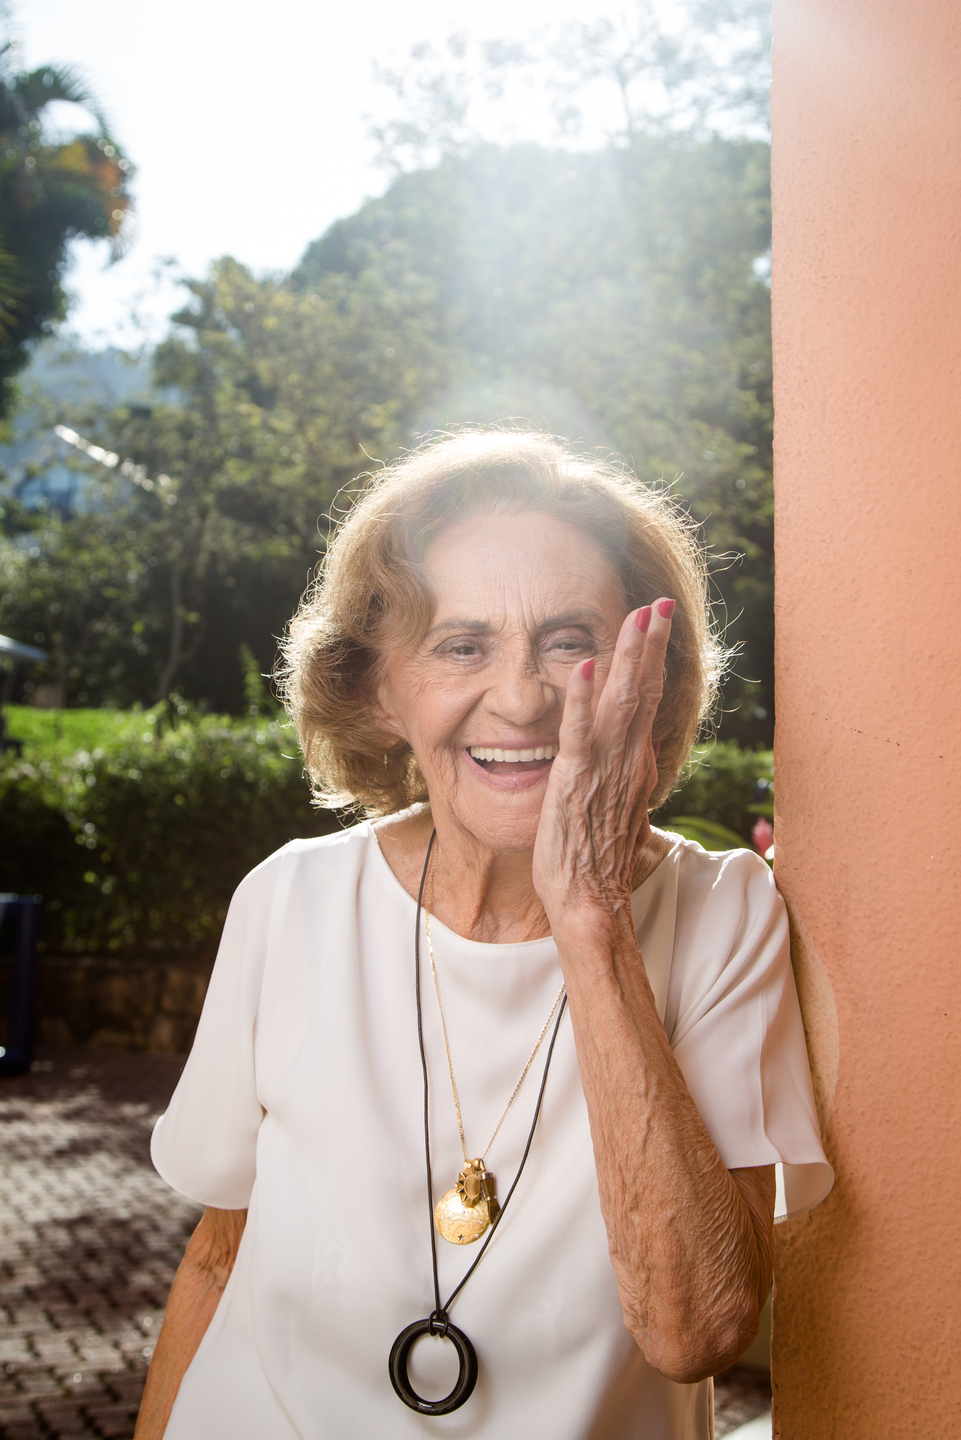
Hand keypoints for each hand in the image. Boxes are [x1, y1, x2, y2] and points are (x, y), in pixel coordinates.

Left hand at [531, 598, 673, 923]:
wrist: (590, 899)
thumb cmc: (596, 858)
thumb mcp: (617, 806)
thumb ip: (626, 775)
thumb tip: (638, 755)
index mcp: (636, 763)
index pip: (649, 700)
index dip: (654, 659)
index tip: (657, 622)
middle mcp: (628, 759)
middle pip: (644, 690)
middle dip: (650, 643)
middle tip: (658, 602)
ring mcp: (604, 768)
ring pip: (621, 701)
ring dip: (627, 656)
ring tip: (636, 616)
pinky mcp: (576, 780)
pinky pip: (579, 732)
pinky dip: (581, 698)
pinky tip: (580, 666)